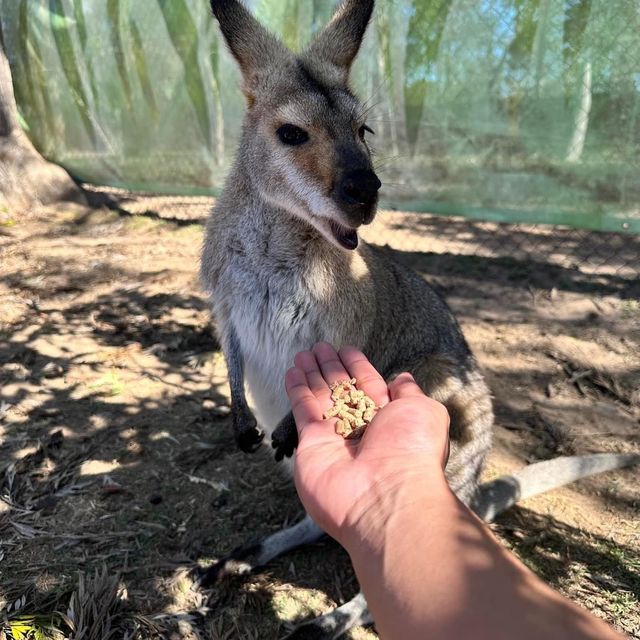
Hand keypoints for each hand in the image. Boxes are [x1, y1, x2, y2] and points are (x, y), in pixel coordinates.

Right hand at [285, 343, 450, 547]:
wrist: (387, 496)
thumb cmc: (412, 451)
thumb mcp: (423, 411)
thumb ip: (409, 392)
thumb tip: (403, 378)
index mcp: (388, 418)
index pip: (368, 384)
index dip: (356, 365)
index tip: (345, 348)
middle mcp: (361, 427)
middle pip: (341, 389)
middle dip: (330, 367)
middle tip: (319, 347)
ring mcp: (335, 436)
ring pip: (320, 397)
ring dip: (310, 374)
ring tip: (302, 354)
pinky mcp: (312, 444)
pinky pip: (303, 411)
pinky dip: (297, 391)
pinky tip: (292, 372)